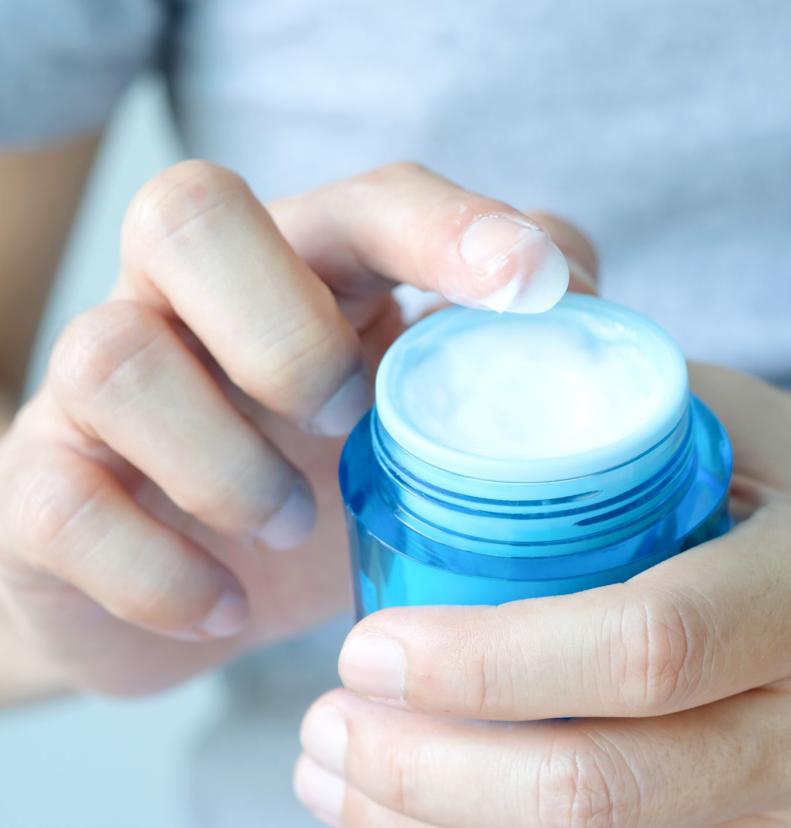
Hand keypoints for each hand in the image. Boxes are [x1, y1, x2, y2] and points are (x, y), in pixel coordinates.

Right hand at [0, 160, 596, 695]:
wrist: (199, 587)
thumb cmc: (334, 478)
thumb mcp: (425, 413)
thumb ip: (502, 341)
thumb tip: (576, 298)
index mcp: (304, 267)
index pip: (368, 200)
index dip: (449, 230)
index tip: (531, 290)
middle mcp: (189, 300)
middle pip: (188, 212)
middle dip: (287, 331)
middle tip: (346, 421)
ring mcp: (100, 387)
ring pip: (111, 357)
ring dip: (226, 465)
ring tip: (297, 524)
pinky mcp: (43, 486)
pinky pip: (58, 505)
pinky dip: (159, 572)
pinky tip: (227, 606)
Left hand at [294, 364, 790, 827]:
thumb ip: (654, 418)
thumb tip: (502, 382)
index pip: (650, 644)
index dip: (495, 657)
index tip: (373, 642)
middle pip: (608, 787)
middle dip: (435, 774)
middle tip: (326, 725)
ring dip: (449, 826)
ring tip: (343, 776)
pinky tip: (439, 809)